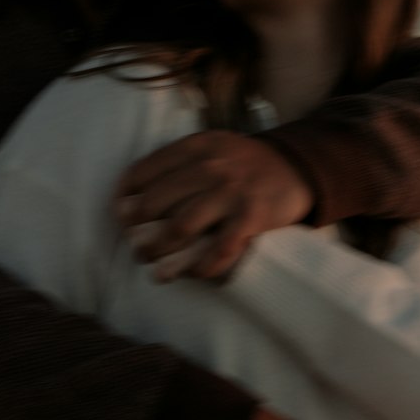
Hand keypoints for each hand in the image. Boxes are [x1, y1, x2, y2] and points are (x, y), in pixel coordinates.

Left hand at [116, 131, 313, 279]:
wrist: (297, 167)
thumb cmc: (243, 163)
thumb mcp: (211, 148)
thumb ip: (178, 166)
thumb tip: (131, 202)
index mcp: (196, 146)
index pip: (144, 171)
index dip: (125, 197)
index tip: (121, 216)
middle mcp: (211, 166)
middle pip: (156, 203)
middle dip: (137, 232)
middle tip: (136, 247)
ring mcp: (231, 191)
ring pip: (179, 228)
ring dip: (160, 252)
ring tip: (152, 265)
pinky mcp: (251, 217)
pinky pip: (217, 251)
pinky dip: (200, 268)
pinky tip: (192, 274)